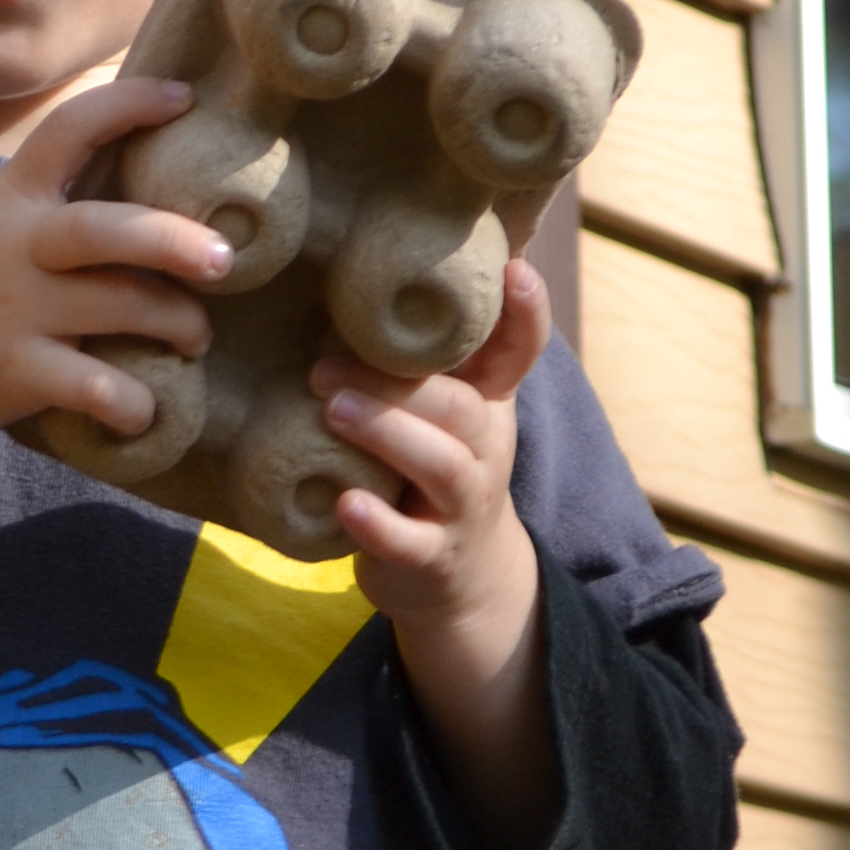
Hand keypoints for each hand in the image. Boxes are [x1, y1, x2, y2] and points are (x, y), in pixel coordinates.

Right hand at [0, 75, 232, 510]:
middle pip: (111, 227)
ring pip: (122, 306)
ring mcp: (15, 310)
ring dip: (177, 324)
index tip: (183, 96)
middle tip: (224, 260)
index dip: (131, 104)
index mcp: (9, 200)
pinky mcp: (13, 373)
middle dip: (177, 240)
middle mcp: (17, 247)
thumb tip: (134, 200)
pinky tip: (144, 413)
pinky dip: (134, 404)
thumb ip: (47, 211)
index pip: (71, 128)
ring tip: (193, 338)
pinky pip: (96, 386)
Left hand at [312, 255, 557, 849]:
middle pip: (460, 408)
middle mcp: (485, 451)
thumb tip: (357, 275)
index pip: (520, 352)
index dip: (526, 313)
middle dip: (396, 384)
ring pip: (440, 466)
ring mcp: (462, 508)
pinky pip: (409, 541)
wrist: (457, 580)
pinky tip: (343, 504)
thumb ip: (416, 360)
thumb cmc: (430, 473)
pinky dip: (376, 523)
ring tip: (331, 411)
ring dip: (385, 434)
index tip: (517, 269)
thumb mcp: (439, 415)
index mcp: (487, 404)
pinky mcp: (430, 558)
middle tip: (323, 366)